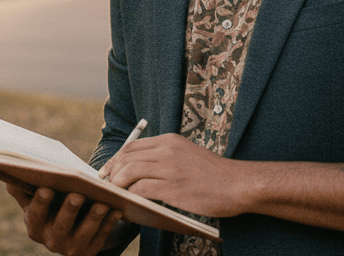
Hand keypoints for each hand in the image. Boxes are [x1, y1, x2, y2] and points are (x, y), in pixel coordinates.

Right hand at [6, 184, 123, 255]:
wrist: (71, 230)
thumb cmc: (52, 207)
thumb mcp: (36, 201)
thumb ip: (23, 190)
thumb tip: (8, 178)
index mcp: (35, 227)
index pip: (35, 216)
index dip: (40, 203)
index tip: (46, 188)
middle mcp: (51, 242)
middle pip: (60, 226)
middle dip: (69, 210)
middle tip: (77, 194)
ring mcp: (71, 249)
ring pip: (83, 234)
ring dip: (93, 218)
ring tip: (103, 203)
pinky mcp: (89, 252)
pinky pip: (101, 237)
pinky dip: (109, 223)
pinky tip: (117, 209)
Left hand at [104, 134, 245, 217]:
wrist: (238, 183)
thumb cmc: (214, 174)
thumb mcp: (187, 154)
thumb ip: (165, 157)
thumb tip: (141, 168)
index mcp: (169, 140)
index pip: (132, 146)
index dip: (115, 159)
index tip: (108, 171)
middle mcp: (167, 150)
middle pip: (127, 157)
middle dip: (111, 171)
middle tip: (106, 184)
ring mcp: (170, 168)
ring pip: (129, 172)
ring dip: (117, 184)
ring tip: (115, 194)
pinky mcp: (173, 188)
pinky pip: (141, 189)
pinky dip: (130, 196)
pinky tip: (128, 203)